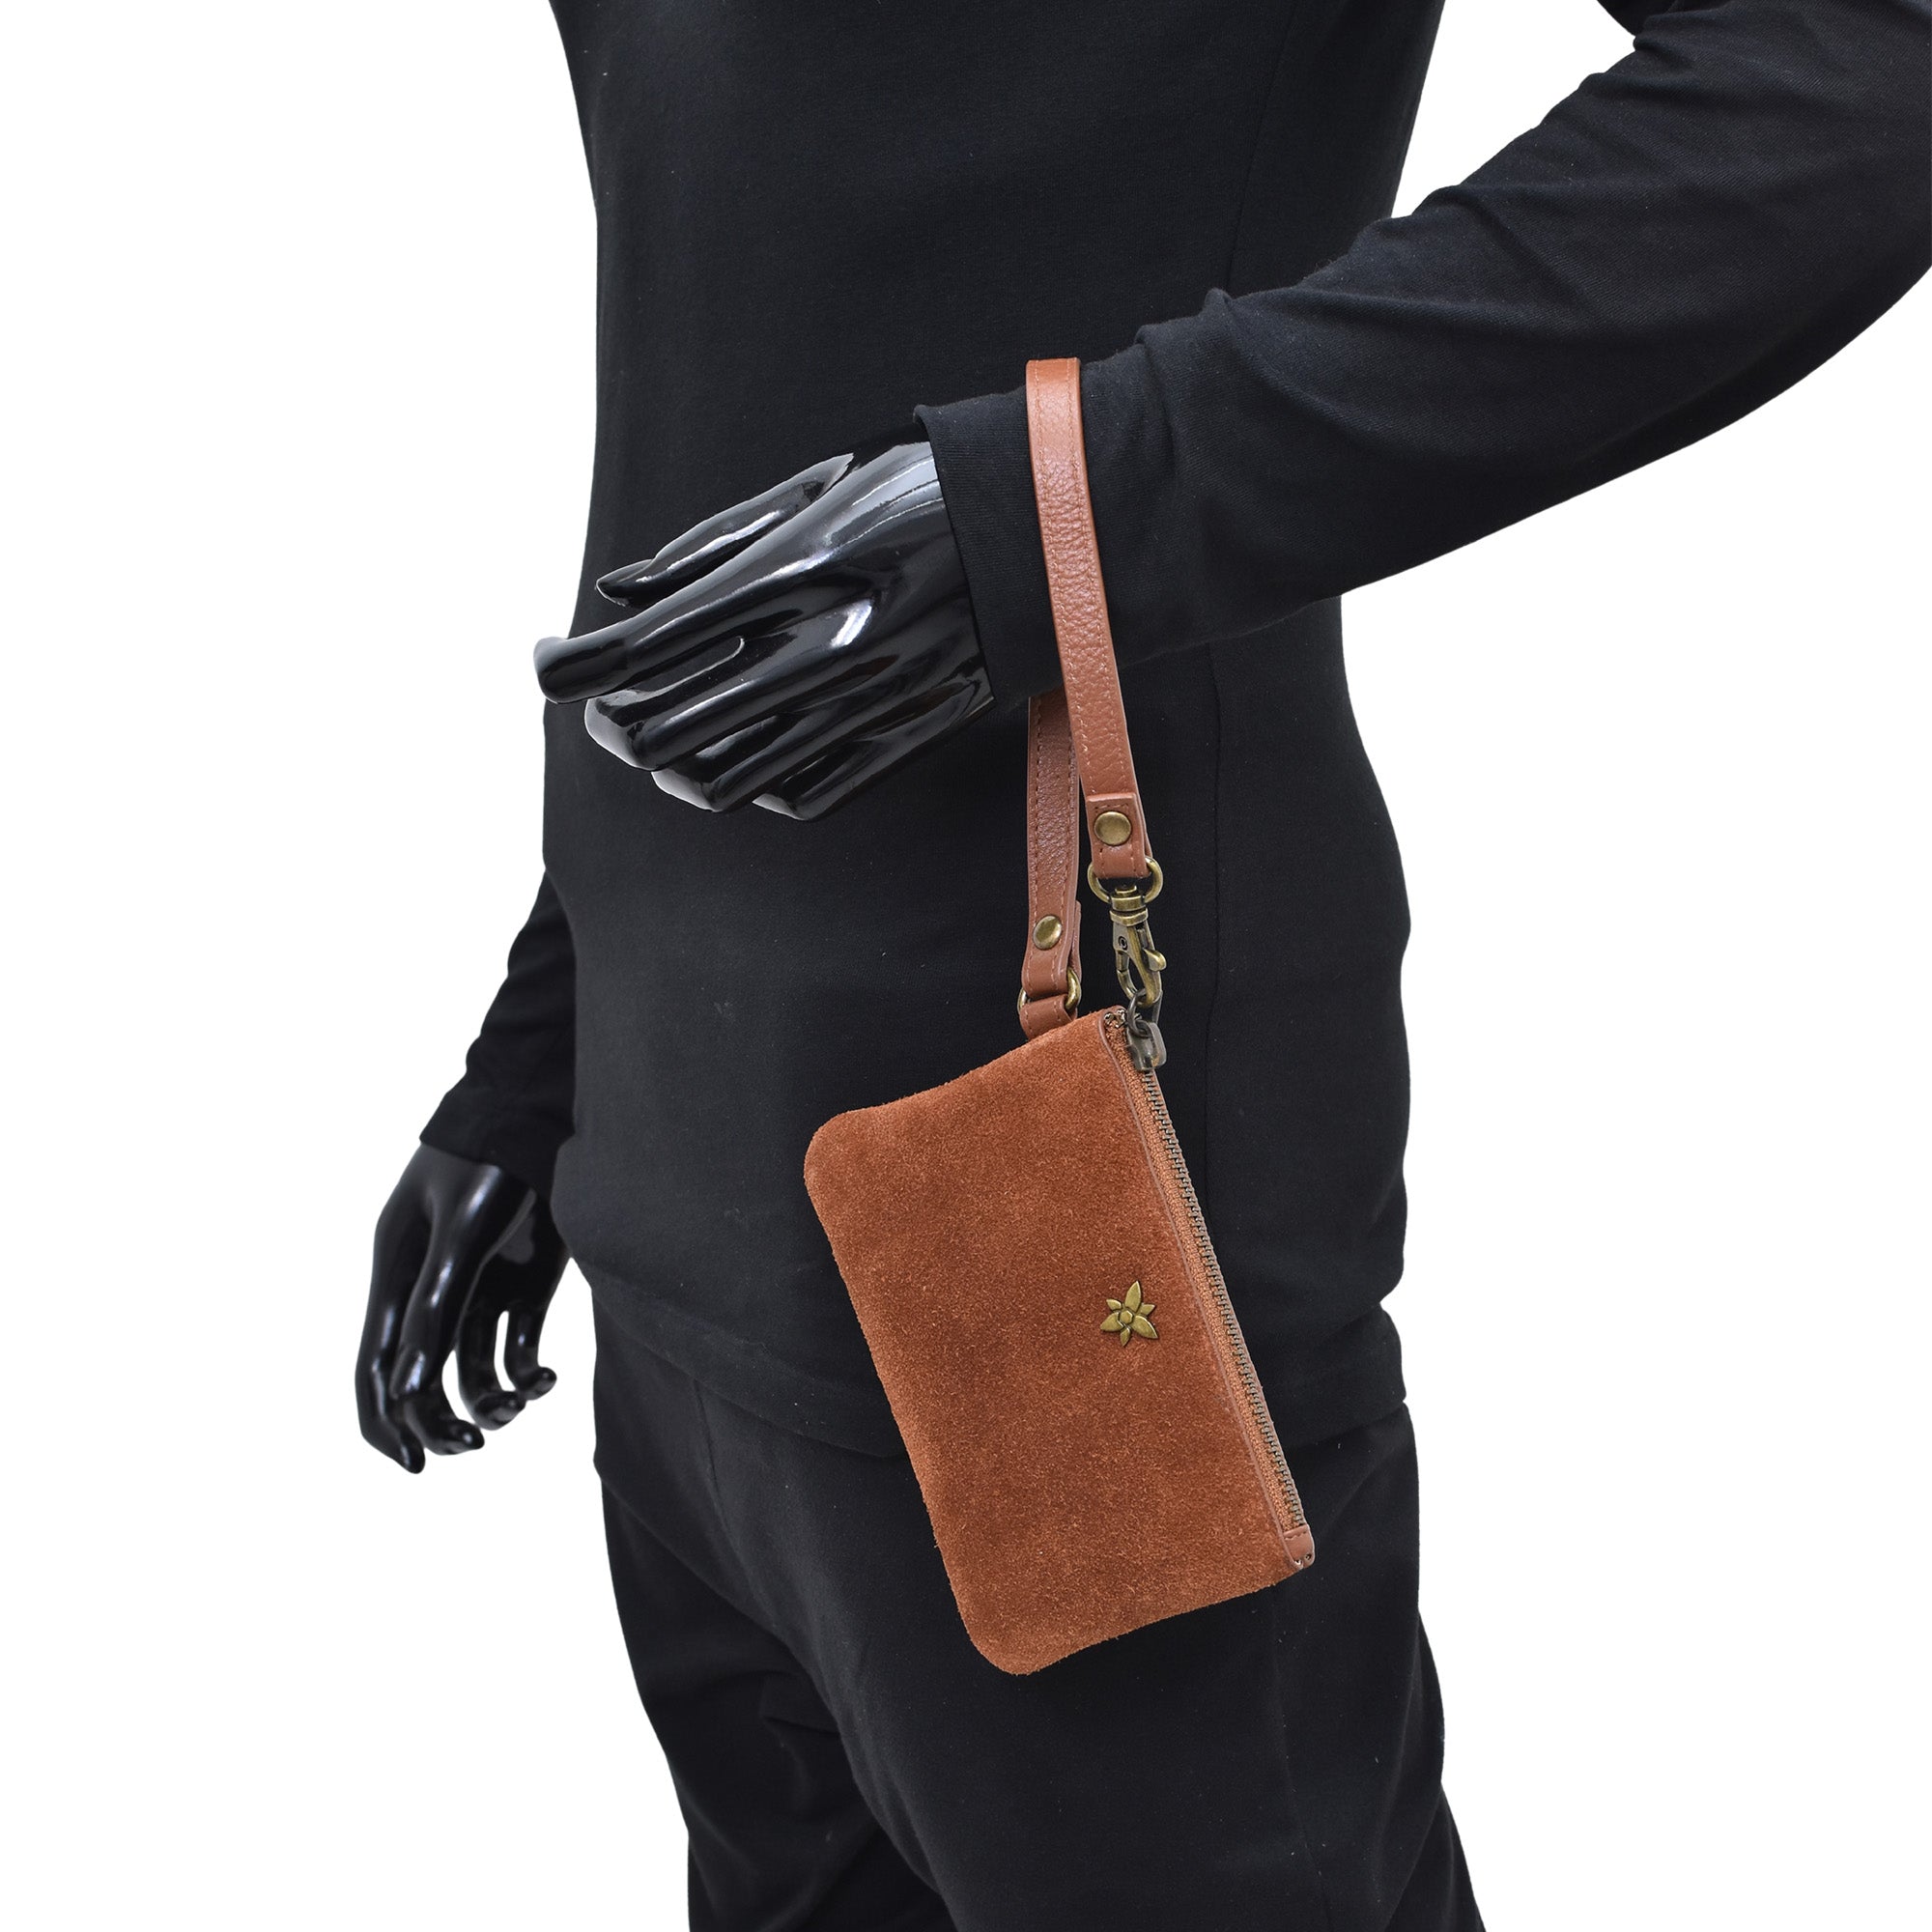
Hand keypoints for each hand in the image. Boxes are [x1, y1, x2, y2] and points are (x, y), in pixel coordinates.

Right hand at [356, 1146, 567, 1472]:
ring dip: (492, 1400)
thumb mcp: (462, 1233)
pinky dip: (528, 1374)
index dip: (387, 1422)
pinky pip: (515, 1350)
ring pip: (471, 1373)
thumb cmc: (493, 1161)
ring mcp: (476, 1290)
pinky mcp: (521, 1287)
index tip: (415, 1466)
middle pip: (420, 1378)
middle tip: (475, 1444)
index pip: (376, 1366)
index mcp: (396, 1274)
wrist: (545, 1111)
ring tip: (524, 1401)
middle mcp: (429, 1290)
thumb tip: (404, 1391)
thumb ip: (435, 1308)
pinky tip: (547, 1379)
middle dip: (440, 1420)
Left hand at [534, 441, 991, 819]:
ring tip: (660, 730)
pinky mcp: (908, 739)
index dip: (571, 667)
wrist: (1067, 526)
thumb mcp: (817, 488)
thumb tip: (617, 598)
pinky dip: (751, 782)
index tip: (546, 663)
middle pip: (668, 730)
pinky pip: (802, 795)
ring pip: (726, 782)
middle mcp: (830, 649)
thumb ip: (711, 547)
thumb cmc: (928, 485)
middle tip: (603, 697)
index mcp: (799, 571)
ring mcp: (871, 705)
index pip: (643, 646)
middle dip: (612, 720)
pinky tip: (741, 746)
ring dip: (671, 764)